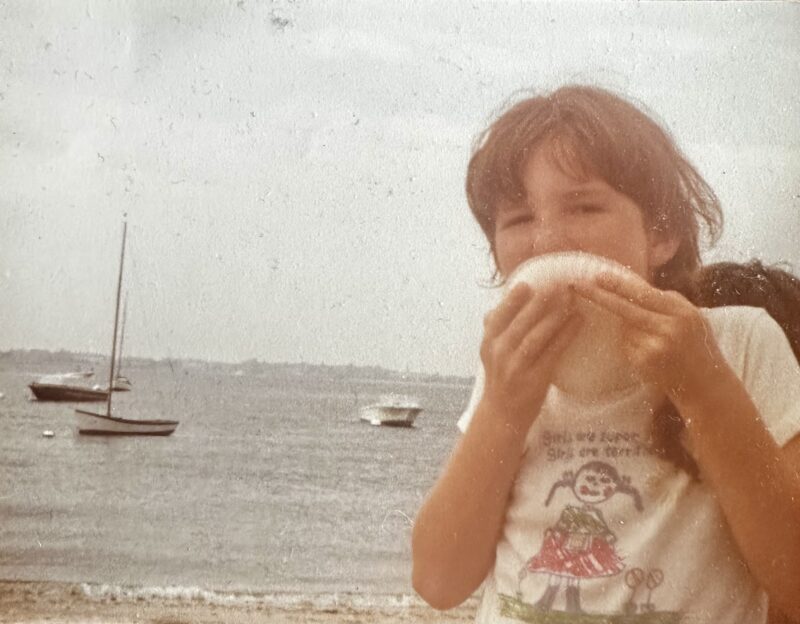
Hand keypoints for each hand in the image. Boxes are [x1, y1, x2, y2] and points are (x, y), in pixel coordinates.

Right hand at [480, 283, 582, 432]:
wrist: (502, 415)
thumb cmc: (500, 378)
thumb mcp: (489, 353)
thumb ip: (494, 328)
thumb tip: (499, 302)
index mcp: (488, 343)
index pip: (499, 315)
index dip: (513, 299)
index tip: (528, 283)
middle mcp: (499, 353)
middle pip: (520, 322)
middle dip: (540, 301)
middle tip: (558, 284)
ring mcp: (516, 367)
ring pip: (536, 335)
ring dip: (555, 315)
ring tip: (571, 299)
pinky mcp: (535, 379)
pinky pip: (553, 352)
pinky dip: (566, 334)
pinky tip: (578, 321)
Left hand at [572, 272, 726, 401]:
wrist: (706, 385)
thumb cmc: (697, 346)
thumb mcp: (693, 317)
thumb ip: (668, 301)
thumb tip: (635, 286)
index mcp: (681, 313)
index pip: (644, 294)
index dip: (619, 285)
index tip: (598, 275)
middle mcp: (668, 328)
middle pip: (625, 309)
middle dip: (599, 296)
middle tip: (577, 285)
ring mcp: (654, 347)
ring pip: (625, 328)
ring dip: (629, 328)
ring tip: (655, 339)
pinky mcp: (643, 363)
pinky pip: (626, 345)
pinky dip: (632, 344)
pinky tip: (651, 353)